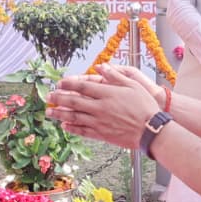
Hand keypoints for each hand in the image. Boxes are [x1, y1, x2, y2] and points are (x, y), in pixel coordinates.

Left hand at [48, 63, 162, 147]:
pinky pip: (82, 131)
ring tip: (49, 112)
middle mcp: (100, 107)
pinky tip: (64, 126)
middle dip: (59, 98)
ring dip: (60, 114)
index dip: (68, 84)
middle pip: (74, 101)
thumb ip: (114, 75)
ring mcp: (99, 122)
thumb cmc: (145, 106)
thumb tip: (100, 66)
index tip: (59, 83)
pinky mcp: (102, 134)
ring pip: (74, 117)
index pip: (82, 86)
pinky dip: (72, 128)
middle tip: (49, 96)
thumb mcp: (133, 85)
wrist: (152, 130)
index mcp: (107, 93)